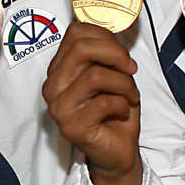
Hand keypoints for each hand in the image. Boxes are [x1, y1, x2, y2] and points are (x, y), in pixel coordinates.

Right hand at [42, 23, 143, 184]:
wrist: (117, 151)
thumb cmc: (114, 111)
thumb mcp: (111, 75)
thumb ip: (104, 55)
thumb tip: (111, 38)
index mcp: (59, 69)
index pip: (75, 33)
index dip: (106, 38)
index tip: (123, 56)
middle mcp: (52, 86)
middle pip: (81, 48)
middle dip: (115, 54)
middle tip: (131, 69)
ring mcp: (59, 107)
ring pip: (96, 75)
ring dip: (124, 83)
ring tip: (130, 95)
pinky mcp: (71, 127)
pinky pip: (104, 103)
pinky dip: (123, 104)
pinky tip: (123, 111)